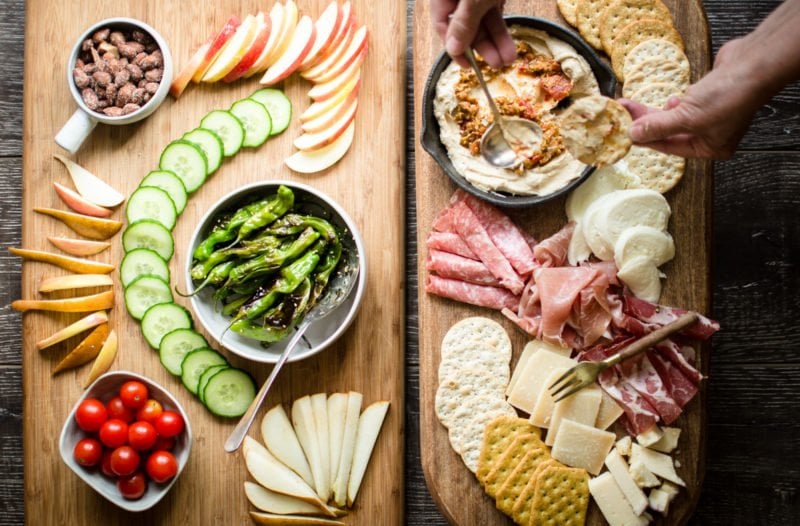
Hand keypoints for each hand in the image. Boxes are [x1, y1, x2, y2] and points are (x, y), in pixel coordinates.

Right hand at [431, 0, 516, 68]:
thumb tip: (453, 49)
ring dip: (496, 40)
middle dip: (483, 47)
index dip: (454, 47)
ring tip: (509, 58)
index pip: (442, 25)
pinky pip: (495, 14)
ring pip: (483, 22)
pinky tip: (509, 44)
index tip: (468, 65)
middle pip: (465, 27)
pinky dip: (502, 29)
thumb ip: (463, 22)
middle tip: (495, 64)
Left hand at [619, 38, 765, 159]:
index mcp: (710, 148)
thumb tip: (634, 135)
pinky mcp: (710, 97)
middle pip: (669, 132)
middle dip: (646, 123)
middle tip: (624, 115)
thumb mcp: (687, 117)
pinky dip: (674, 103)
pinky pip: (685, 105)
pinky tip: (670, 100)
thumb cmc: (728, 96)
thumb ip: (658, 127)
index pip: (669, 148)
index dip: (645, 140)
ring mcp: (712, 115)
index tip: (625, 134)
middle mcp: (712, 135)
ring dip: (657, 112)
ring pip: (675, 118)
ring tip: (637, 106)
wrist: (754, 63)